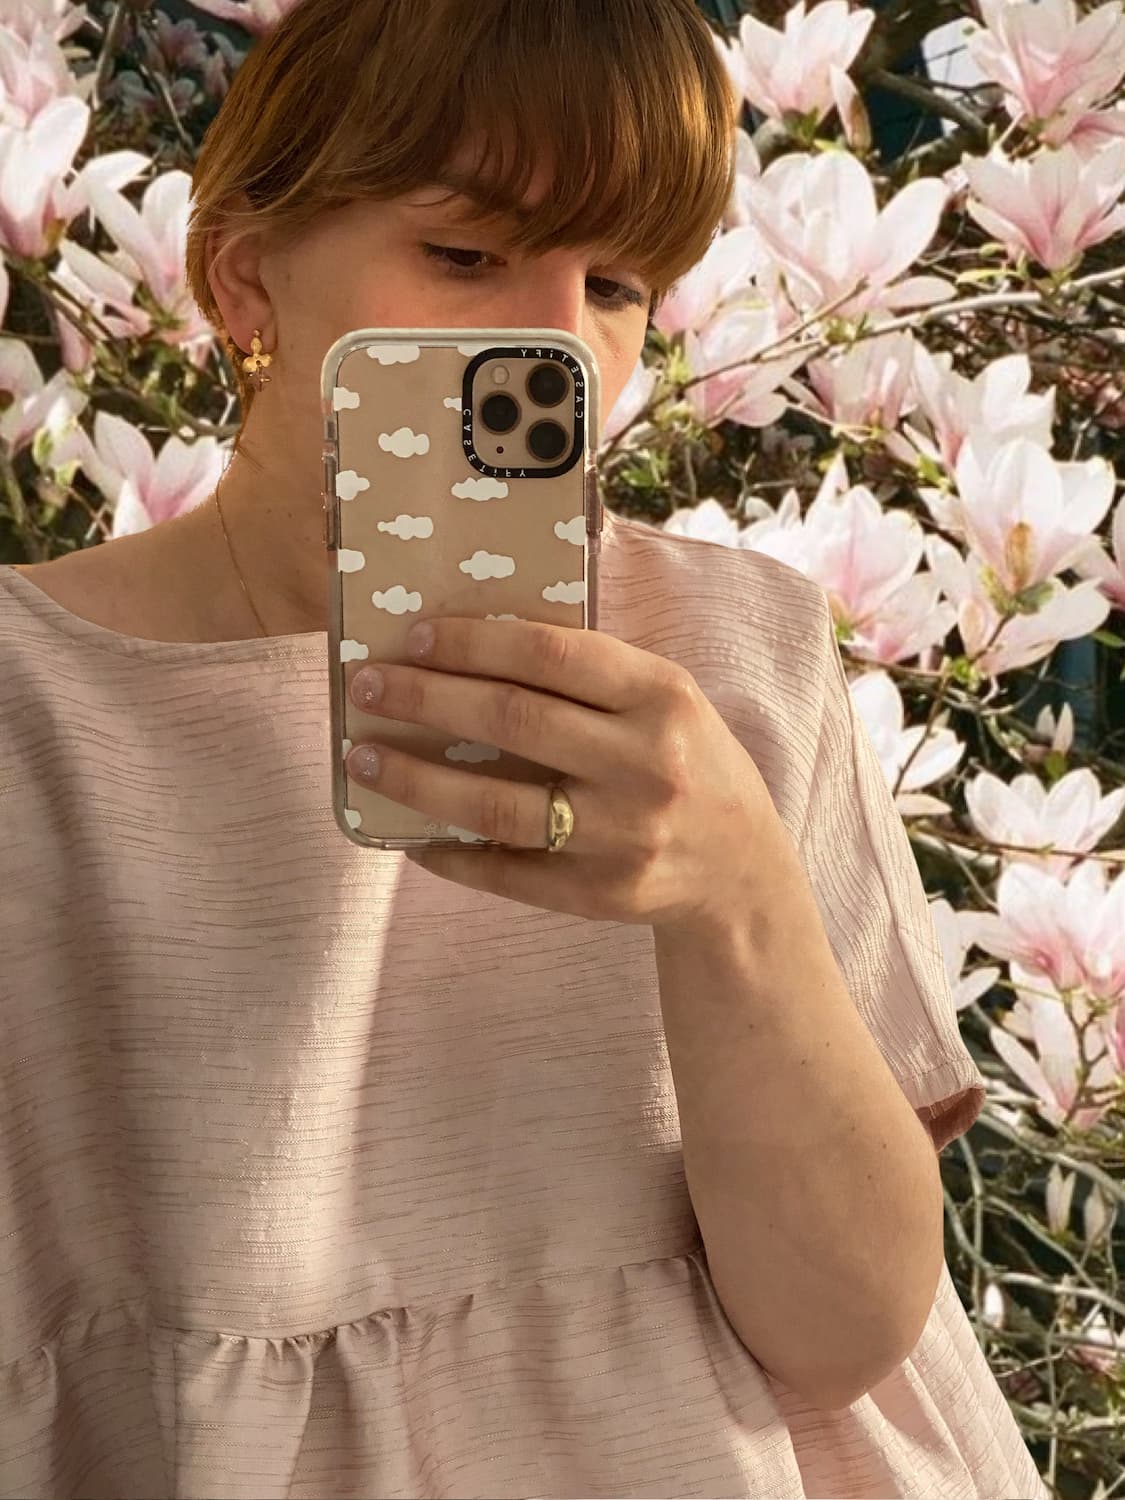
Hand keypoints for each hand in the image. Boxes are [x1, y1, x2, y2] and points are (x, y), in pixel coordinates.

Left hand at [344, 615, 772, 934]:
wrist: (742, 872)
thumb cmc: (688, 764)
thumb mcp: (668, 701)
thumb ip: (593, 675)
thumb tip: (471, 649)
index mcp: (662, 696)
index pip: (551, 653)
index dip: (475, 641)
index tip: (414, 636)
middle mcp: (645, 763)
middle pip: (513, 720)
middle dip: (425, 698)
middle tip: (367, 684)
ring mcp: (623, 835)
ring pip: (497, 805)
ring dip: (416, 779)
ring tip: (362, 758)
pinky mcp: (601, 894)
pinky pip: (506, 873)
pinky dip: (449, 853)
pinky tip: (407, 833)